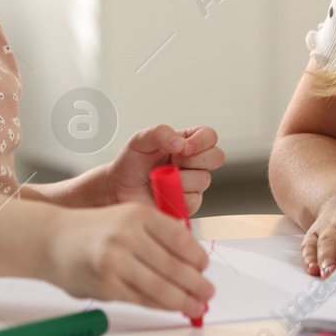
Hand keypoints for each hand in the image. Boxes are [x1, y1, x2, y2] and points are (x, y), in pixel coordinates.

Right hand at [43, 202, 212, 318]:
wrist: (51, 240)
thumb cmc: (93, 231)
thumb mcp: (126, 219)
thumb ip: (154, 236)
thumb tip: (190, 262)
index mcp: (138, 214)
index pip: (180, 238)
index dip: (197, 256)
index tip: (205, 267)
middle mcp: (128, 235)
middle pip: (174, 265)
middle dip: (196, 283)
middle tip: (208, 292)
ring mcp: (116, 261)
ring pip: (161, 286)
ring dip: (184, 299)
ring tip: (196, 306)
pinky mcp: (107, 284)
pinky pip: (142, 299)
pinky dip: (160, 305)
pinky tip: (171, 307)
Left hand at [102, 124, 224, 212]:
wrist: (118, 190)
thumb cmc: (130, 164)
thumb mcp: (140, 140)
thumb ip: (160, 132)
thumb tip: (181, 143)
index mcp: (185, 142)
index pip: (209, 136)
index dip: (202, 141)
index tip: (184, 148)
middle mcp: (193, 163)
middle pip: (216, 157)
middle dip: (195, 160)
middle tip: (174, 162)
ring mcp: (192, 184)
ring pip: (204, 180)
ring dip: (181, 179)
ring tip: (161, 179)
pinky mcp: (187, 203)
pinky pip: (193, 200)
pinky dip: (176, 196)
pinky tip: (162, 193)